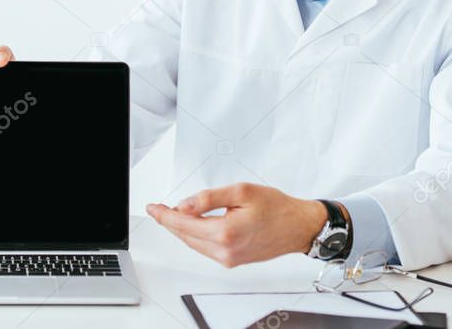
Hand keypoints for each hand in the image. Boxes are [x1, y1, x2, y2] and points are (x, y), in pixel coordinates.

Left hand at [146, 182, 326, 267]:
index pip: (183, 224)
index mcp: (225, 233)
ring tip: (172, 213)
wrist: (298, 227)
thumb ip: (209, 198)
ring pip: (194, 243)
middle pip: (185, 236)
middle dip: (169, 221)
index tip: (153, 207)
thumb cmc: (276, 207)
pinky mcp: (232, 261)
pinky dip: (195, 236)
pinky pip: (205, 248)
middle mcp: (225, 251)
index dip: (164, 215)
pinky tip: (193, 224)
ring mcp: (228, 259)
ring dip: (181, 229)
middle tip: (158, 209)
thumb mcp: (241, 191)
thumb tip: (184, 205)